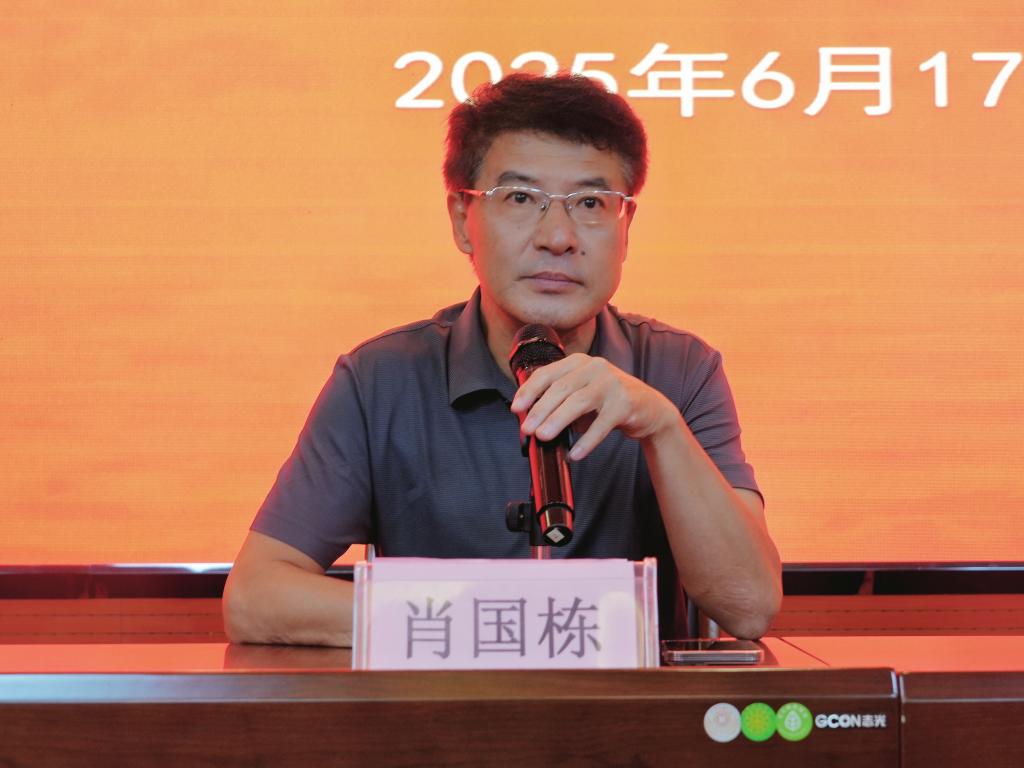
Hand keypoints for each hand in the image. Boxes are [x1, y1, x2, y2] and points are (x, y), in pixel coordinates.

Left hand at [509, 353, 679, 460]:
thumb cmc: (608, 400)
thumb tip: (532, 421)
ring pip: (578, 402)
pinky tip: (575, 454)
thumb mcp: (582, 392)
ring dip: (558, 420)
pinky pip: (601, 425)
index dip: (529, 391)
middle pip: (561, 388)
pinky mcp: (625, 403)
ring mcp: (611, 384)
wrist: (649, 407)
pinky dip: (586, 441)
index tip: (516, 408)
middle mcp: (595, 367)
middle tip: (528, 428)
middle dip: (541, 409)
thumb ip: (560, 400)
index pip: (547, 373)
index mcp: (579, 362)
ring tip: (544, 436)